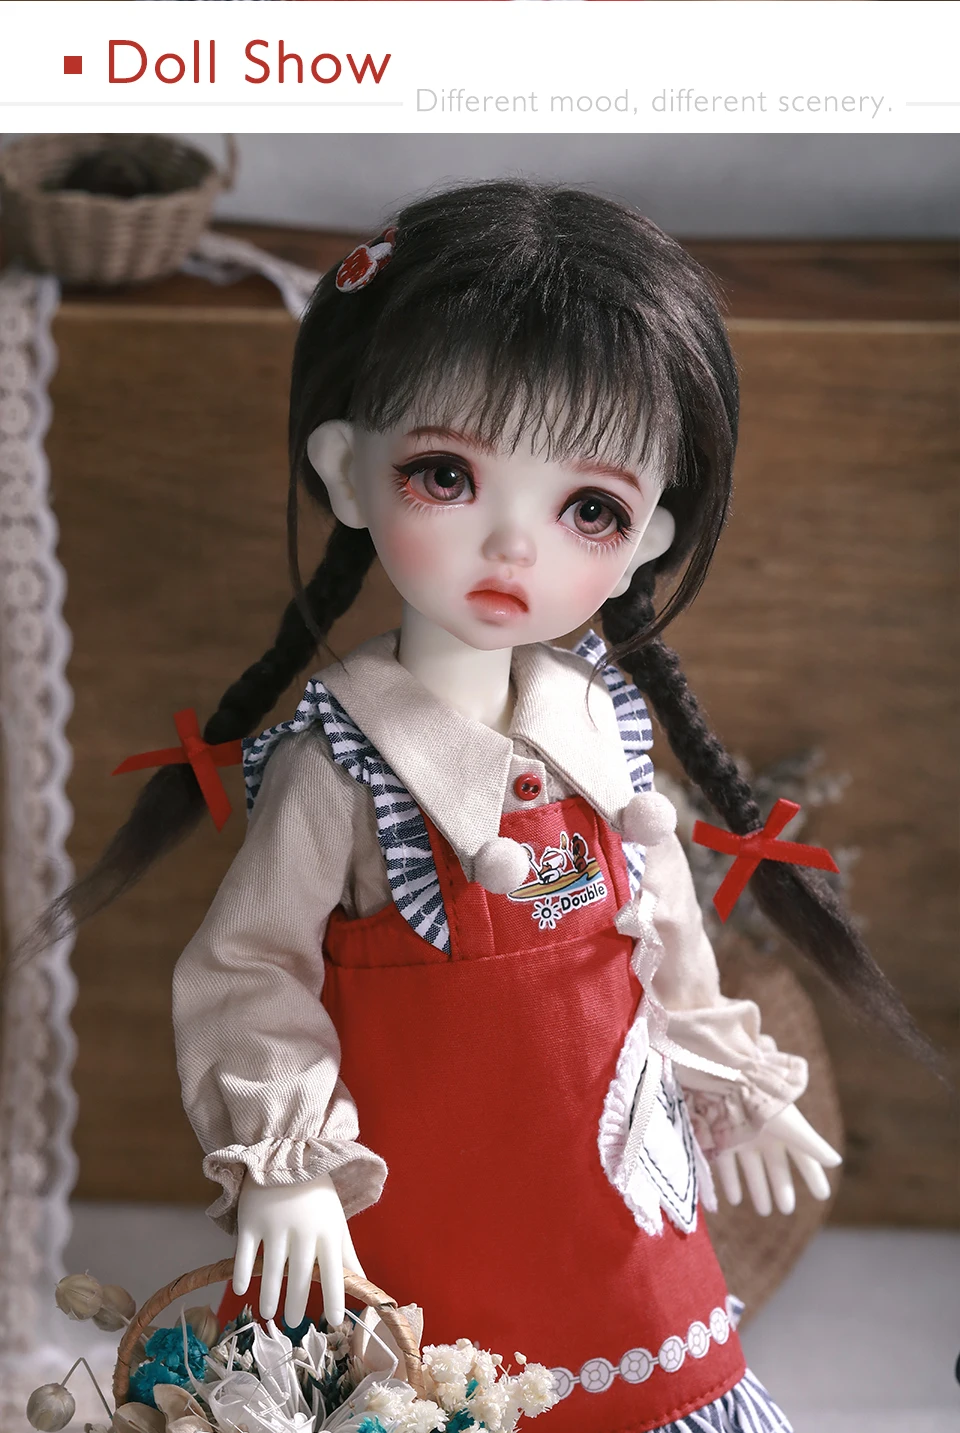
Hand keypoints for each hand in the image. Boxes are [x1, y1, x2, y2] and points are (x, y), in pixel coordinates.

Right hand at [232, 1171, 364, 1328]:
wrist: (288, 1156)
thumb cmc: (316, 1197)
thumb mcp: (335, 1220)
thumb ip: (347, 1253)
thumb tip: (364, 1283)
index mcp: (327, 1230)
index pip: (334, 1269)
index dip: (335, 1296)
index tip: (335, 1321)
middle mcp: (303, 1229)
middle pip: (300, 1274)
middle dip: (297, 1302)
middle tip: (293, 1323)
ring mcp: (275, 1224)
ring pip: (271, 1268)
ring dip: (270, 1294)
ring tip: (269, 1314)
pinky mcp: (252, 1219)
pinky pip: (246, 1251)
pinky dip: (242, 1272)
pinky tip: (241, 1290)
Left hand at [714, 1104, 841, 1215]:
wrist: (736, 1086)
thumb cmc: (770, 1107)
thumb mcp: (794, 1128)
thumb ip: (814, 1146)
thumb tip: (836, 1162)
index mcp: (786, 1132)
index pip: (804, 1158)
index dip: (813, 1176)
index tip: (822, 1195)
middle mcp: (766, 1136)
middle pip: (776, 1167)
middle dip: (782, 1187)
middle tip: (787, 1210)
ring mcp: (744, 1138)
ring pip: (753, 1169)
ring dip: (758, 1189)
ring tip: (764, 1211)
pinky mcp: (724, 1140)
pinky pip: (728, 1164)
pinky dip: (731, 1182)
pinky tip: (735, 1200)